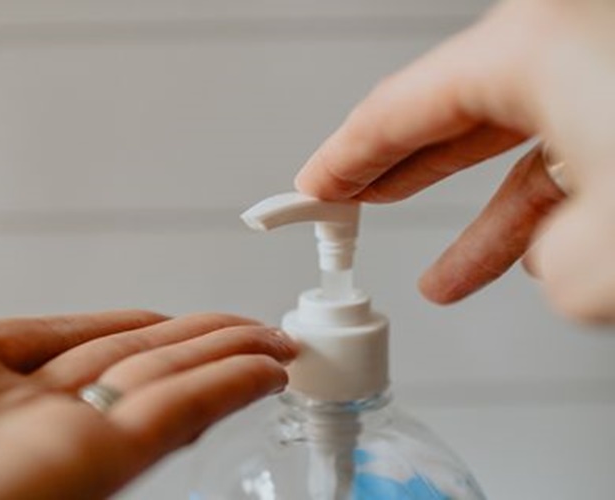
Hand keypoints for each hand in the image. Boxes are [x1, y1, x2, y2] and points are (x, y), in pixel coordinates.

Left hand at [0, 311, 296, 498]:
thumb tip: (56, 331)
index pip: (96, 346)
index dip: (155, 330)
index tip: (193, 320)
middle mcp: (36, 420)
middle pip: (144, 365)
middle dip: (209, 342)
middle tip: (260, 329)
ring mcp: (63, 443)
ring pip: (169, 387)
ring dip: (229, 359)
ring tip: (274, 344)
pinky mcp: (83, 468)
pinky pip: (171, 418)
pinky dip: (225, 390)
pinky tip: (258, 371)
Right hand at [295, 0, 569, 304]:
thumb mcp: (610, 246)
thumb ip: (561, 266)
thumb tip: (558, 264)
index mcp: (532, 47)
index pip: (394, 110)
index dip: (340, 160)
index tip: (309, 190)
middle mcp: (561, 37)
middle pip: (444, 114)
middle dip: (393, 174)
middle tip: (347, 203)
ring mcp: (596, 61)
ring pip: (512, 142)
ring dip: (479, 219)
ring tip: (441, 280)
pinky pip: (566, 145)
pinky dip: (541, 202)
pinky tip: (533, 257)